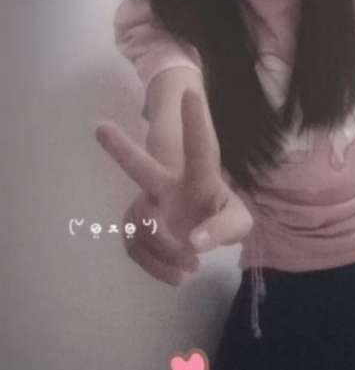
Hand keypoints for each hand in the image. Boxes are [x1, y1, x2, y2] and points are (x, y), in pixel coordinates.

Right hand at [96, 90, 253, 285]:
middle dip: (121, 149)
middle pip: (141, 167)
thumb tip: (194, 242)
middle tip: (100, 128)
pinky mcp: (137, 229)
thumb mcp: (239, 222)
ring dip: (165, 249)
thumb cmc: (221, 215)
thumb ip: (226, 229)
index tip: (191, 93)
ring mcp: (149, 206)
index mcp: (199, 178)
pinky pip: (134, 246)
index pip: (200, 149)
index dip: (195, 122)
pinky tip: (176, 275)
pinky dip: (155, 266)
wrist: (201, 231)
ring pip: (141, 223)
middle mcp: (167, 185)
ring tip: (191, 265)